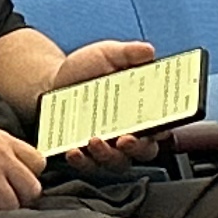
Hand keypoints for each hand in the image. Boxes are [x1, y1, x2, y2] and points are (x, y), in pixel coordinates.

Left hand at [41, 40, 169, 169]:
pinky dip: (82, 161)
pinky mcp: (85, 154)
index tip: (158, 127)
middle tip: (126, 140)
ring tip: (95, 141)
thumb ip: (128, 53)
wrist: (53, 80)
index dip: (164, 130)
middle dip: (137, 148)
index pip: (162, 126)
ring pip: (117, 162)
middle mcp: (130, 132)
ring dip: (108, 156)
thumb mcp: (108, 54)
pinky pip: (88, 166)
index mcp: (142, 110)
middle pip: (144, 151)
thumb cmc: (87, 69)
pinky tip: (74, 150)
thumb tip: (148, 51)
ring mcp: (108, 147)